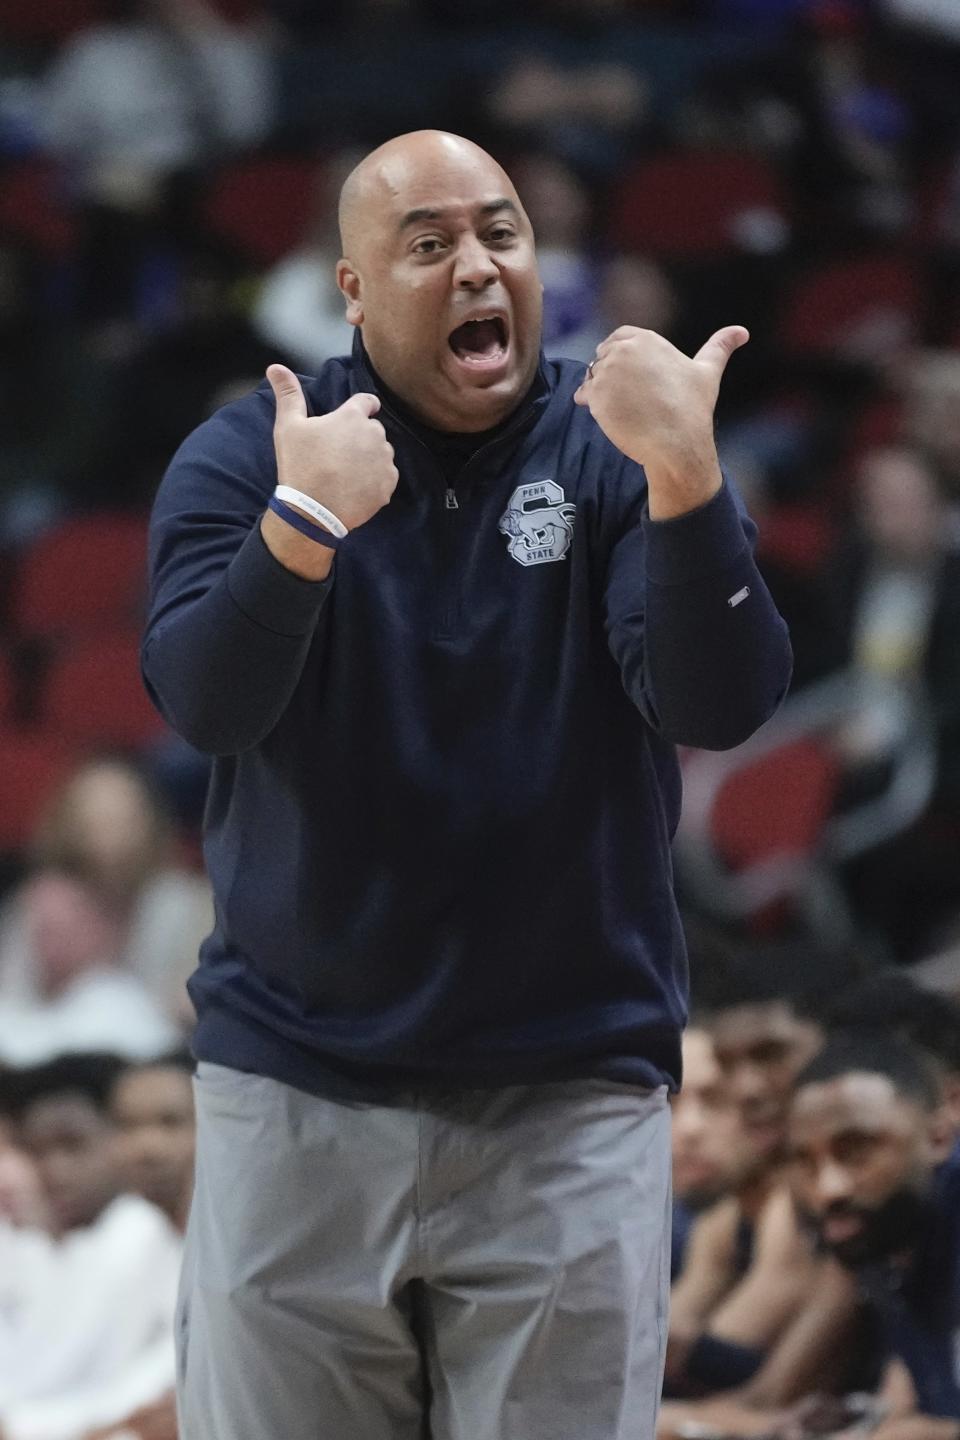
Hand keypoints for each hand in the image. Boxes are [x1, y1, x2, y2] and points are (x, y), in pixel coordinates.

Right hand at [266, 365, 398, 533]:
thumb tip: (275, 366)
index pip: (367, 401)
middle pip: (373, 430)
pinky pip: (386, 477)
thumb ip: (288, 394)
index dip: (361, 407)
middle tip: (338, 455)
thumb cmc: (299, 465)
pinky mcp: (388, 485)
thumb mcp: (288, 426)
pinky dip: (375, 481)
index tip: (354, 416)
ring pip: (381, 453)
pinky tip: (355, 488)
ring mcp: (384, 461)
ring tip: (345, 473)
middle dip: (360, 438)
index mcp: (353, 416)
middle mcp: (375, 434)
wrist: (313, 511)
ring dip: (369, 458)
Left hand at [574, 325, 748, 518]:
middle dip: (609, 372)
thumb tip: (742, 331)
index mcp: (646, 340)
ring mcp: (608, 372)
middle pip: (603, 356)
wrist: (676, 443)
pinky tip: (607, 415)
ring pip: (592, 375)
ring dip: (599, 389)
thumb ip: (720, 347)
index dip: (622, 355)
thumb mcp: (707, 372)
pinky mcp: (595, 395)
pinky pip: (584, 394)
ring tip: (619, 407)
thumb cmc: (692, 409)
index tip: (631, 374)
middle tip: (626, 396)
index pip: (619, 337)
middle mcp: (624, 351)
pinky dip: (590, 403)